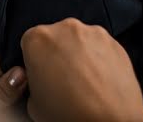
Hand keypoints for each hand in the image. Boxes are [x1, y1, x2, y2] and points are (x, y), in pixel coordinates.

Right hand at [21, 18, 142, 121]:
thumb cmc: (71, 114)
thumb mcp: (32, 105)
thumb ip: (31, 83)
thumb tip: (39, 80)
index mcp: (37, 39)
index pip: (29, 44)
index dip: (34, 62)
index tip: (41, 75)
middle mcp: (64, 28)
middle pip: (55, 38)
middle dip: (57, 55)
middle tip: (63, 81)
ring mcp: (92, 32)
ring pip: (79, 40)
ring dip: (78, 55)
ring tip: (84, 83)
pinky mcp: (114, 41)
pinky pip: (99, 47)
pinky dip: (98, 59)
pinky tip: (99, 81)